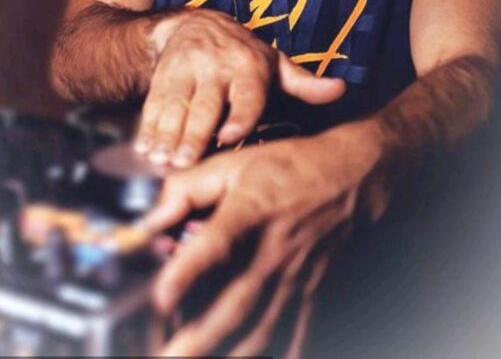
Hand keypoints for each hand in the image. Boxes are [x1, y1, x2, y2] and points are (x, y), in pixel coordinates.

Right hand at [135, 7, 344, 166]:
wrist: (196, 24)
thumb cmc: (243, 55)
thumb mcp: (275, 64)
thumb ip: (302, 83)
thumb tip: (340, 89)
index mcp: (248, 66)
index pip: (246, 93)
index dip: (238, 114)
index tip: (229, 136)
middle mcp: (216, 67)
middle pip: (205, 105)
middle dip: (194, 134)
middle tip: (185, 162)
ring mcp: (186, 70)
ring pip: (176, 106)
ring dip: (167, 135)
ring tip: (162, 161)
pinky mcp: (162, 76)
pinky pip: (154, 104)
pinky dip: (148, 128)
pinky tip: (145, 149)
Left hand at [141, 122, 386, 357]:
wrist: (351, 176)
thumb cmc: (287, 167)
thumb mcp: (233, 162)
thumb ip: (186, 189)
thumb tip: (149, 221)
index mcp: (251, 209)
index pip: (216, 243)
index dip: (187, 271)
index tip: (160, 298)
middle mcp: (273, 249)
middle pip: (237, 301)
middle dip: (200, 337)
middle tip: (168, 358)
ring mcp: (295, 275)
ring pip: (262, 327)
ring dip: (231, 354)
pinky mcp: (311, 292)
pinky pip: (294, 332)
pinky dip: (280, 353)